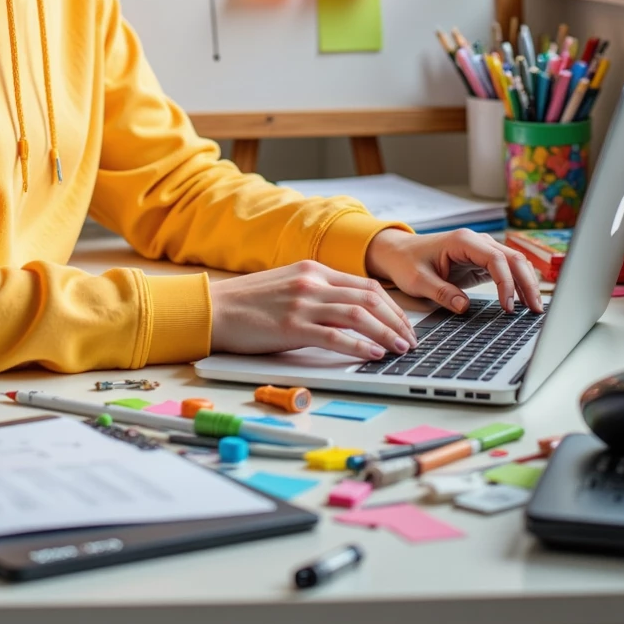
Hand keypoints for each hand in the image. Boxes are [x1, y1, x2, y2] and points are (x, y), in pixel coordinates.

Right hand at [209, 261, 419, 360]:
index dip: (392, 306)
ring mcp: (302, 302)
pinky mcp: (292, 326)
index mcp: (313, 270)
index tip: (404, 323)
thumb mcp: (288, 286)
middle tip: (410, 339)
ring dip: (386, 333)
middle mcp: (312, 282)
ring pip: (359, 315)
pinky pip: (335, 336)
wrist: (213, 309)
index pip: (365, 285)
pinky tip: (374, 353)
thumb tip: (349, 313)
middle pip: (370, 298)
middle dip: (396, 320)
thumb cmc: (248, 304)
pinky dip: (360, 345)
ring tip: (400, 348)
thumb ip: (316, 293)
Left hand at [365, 228, 543, 314]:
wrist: (398, 252)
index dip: (506, 283)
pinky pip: (506, 270)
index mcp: (462, 241)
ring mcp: (481, 250)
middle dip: (527, 283)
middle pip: (513, 258)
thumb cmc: (406, 263)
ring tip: (535, 308)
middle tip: (536, 310)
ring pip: (514, 263)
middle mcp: (476, 242)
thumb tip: (465, 307)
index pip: (495, 259)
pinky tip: (524, 301)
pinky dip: (517, 284)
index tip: (508, 307)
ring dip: (527, 283)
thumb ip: (441, 292)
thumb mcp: (418, 280)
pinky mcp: (481, 262)